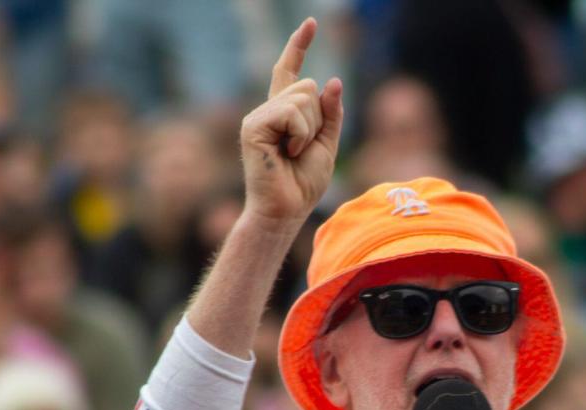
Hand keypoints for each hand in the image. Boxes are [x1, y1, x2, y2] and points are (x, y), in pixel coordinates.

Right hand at [240, 18, 343, 226]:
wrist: (286, 210)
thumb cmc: (304, 184)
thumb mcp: (327, 145)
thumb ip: (330, 114)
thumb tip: (333, 80)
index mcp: (283, 113)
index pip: (290, 71)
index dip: (299, 46)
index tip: (312, 23)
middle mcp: (267, 109)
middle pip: (307, 86)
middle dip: (318, 119)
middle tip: (303, 148)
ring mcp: (258, 116)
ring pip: (302, 98)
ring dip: (310, 129)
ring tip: (294, 153)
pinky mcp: (253, 126)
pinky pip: (291, 113)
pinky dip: (300, 135)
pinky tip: (287, 153)